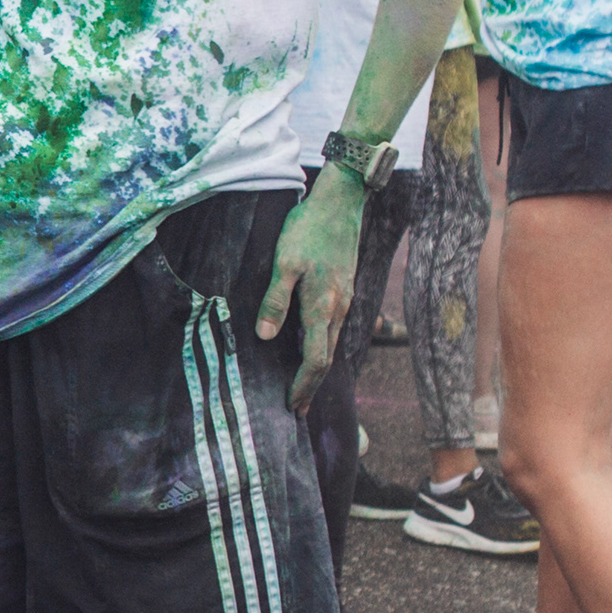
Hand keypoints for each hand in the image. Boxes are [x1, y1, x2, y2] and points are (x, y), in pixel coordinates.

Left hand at [258, 178, 366, 410]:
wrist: (341, 203)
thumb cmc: (308, 229)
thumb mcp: (284, 262)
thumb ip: (275, 300)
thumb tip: (266, 336)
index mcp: (323, 306)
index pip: (316, 359)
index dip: (304, 385)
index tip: (292, 404)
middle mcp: (339, 308)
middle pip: (326, 357)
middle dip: (311, 385)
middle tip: (297, 408)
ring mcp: (345, 300)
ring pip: (331, 343)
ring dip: (317, 368)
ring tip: (302, 386)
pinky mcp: (345, 290)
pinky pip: (333, 328)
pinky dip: (322, 347)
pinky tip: (310, 348)